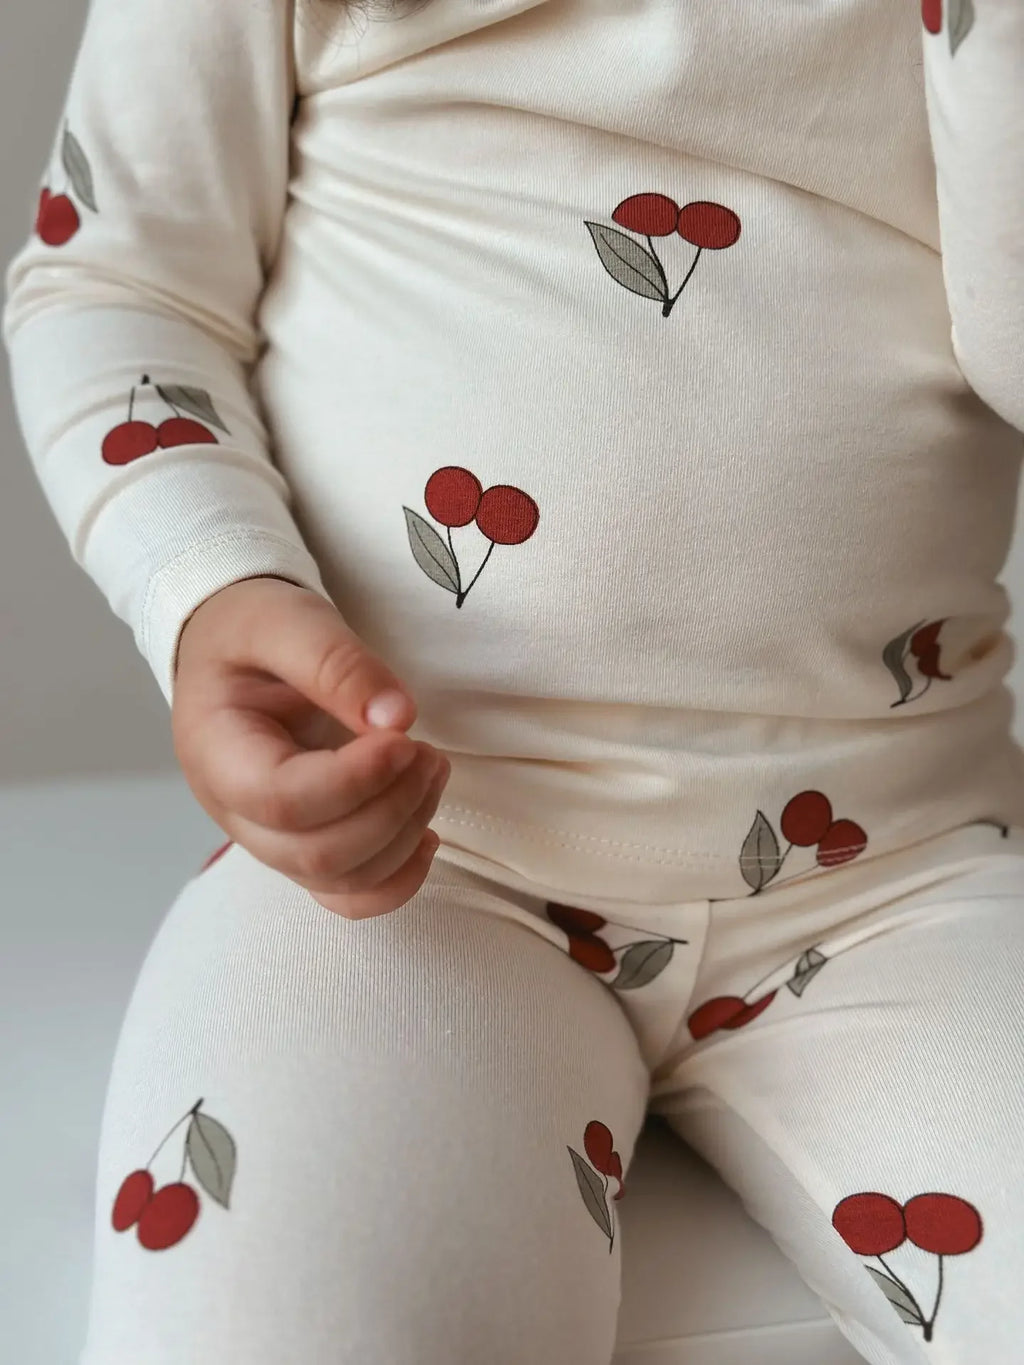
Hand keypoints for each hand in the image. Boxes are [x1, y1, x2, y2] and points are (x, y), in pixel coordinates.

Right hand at [171, 576, 449, 918]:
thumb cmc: (251, 629)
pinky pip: (348, 895)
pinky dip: (398, 878)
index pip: (282, 800)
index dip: (355, 782)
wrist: (233, 647)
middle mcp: (234, 811)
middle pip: (315, 854)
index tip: (404, 740)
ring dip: (404, 836)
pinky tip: (427, 832)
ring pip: (339, 880)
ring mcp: (268, 838)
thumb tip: (397, 718)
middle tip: (427, 752)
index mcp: (216, 751)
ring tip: (432, 768)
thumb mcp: (286, 620)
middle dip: (390, 810)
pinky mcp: (303, 845)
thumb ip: (336, 662)